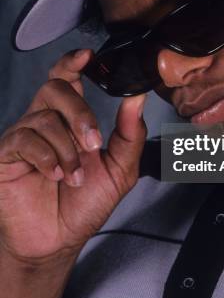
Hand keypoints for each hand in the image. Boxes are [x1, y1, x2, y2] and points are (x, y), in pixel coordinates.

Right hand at [0, 49, 146, 264]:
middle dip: (80, 113)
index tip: (88, 56)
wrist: (59, 241)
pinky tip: (55, 175)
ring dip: (67, 149)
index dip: (73, 62)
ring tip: (75, 176)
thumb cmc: (85, 203)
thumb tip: (137, 98)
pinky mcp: (5, 155)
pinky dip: (47, 157)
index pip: (66, 78)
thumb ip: (130, 133)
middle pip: (55, 88)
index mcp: (69, 118)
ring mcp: (22, 136)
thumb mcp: (120, 168)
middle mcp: (44, 121)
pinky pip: (24, 140)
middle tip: (94, 143)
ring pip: (43, 117)